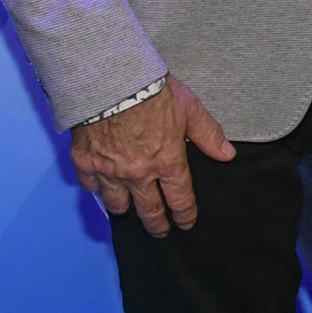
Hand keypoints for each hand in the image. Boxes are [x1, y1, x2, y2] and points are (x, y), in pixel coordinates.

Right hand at [69, 75, 233, 237]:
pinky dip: (97, 189)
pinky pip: (91, 187)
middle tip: (161, 232)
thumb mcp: (190, 109)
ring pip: (117, 204)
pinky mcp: (84, 163)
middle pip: (148, 210)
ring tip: (130, 213)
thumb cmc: (152, 91)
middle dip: (157, 225)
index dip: (185, 215)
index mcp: (167, 162)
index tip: (186, 223)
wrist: (110, 80)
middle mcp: (138, 174)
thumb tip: (227, 154)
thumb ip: (208, 134)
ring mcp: (109, 171)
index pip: (180, 199)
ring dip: (126, 210)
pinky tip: (101, 189)